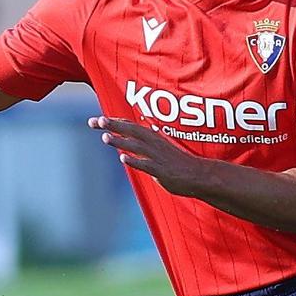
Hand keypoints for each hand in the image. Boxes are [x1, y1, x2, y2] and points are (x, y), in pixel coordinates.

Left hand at [89, 115, 208, 196]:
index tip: (97, 120)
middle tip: (97, 121)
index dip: (113, 122)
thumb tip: (127, 144)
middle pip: (131, 131)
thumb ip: (143, 146)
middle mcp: (153, 144)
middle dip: (114, 126)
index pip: (130, 126)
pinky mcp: (161, 171)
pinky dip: (135, 161)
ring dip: (120, 141)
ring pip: (136, 146)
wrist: (198, 175)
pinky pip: (146, 165)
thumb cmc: (177, 163)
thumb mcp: (159, 150)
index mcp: (152, 138)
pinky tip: (123, 158)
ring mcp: (157, 157)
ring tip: (105, 137)